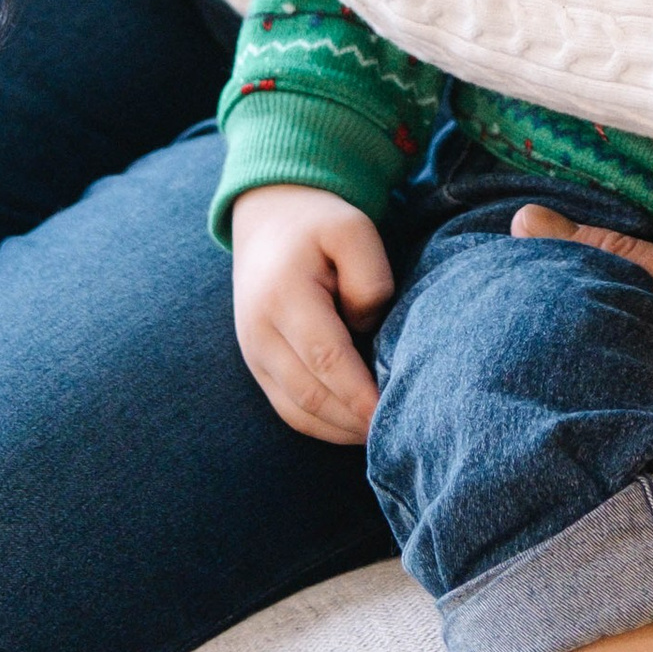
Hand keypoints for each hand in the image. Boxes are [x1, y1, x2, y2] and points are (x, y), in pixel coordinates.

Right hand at [228, 185, 395, 444]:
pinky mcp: (257, 365)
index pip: (326, 360)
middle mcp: (259, 333)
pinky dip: (323, 425)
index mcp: (283, 297)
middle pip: (310, 396)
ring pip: (297, 413)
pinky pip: (288, 410)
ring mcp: (253, 354)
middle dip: (355, 421)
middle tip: (399, 431)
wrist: (268, 217)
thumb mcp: (354, 229)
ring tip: (381, 434)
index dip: (360, 394)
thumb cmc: (319, 224)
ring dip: (340, 431)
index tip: (394, 412)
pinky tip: (355, 424)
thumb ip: (369, 279)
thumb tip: (367, 328)